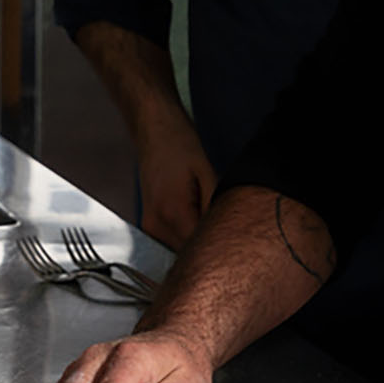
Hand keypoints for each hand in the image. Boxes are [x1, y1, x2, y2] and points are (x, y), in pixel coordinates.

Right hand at [137, 121, 216, 252]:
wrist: (154, 130)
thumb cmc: (179, 144)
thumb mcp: (208, 173)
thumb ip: (216, 207)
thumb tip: (227, 230)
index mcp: (172, 212)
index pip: (199, 248)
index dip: (219, 246)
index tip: (234, 241)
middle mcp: (156, 225)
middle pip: (189, 253)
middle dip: (209, 245)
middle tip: (226, 228)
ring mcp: (149, 227)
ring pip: (180, 250)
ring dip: (198, 240)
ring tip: (209, 216)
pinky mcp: (149, 224)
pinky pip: (172, 241)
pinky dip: (187, 235)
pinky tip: (197, 217)